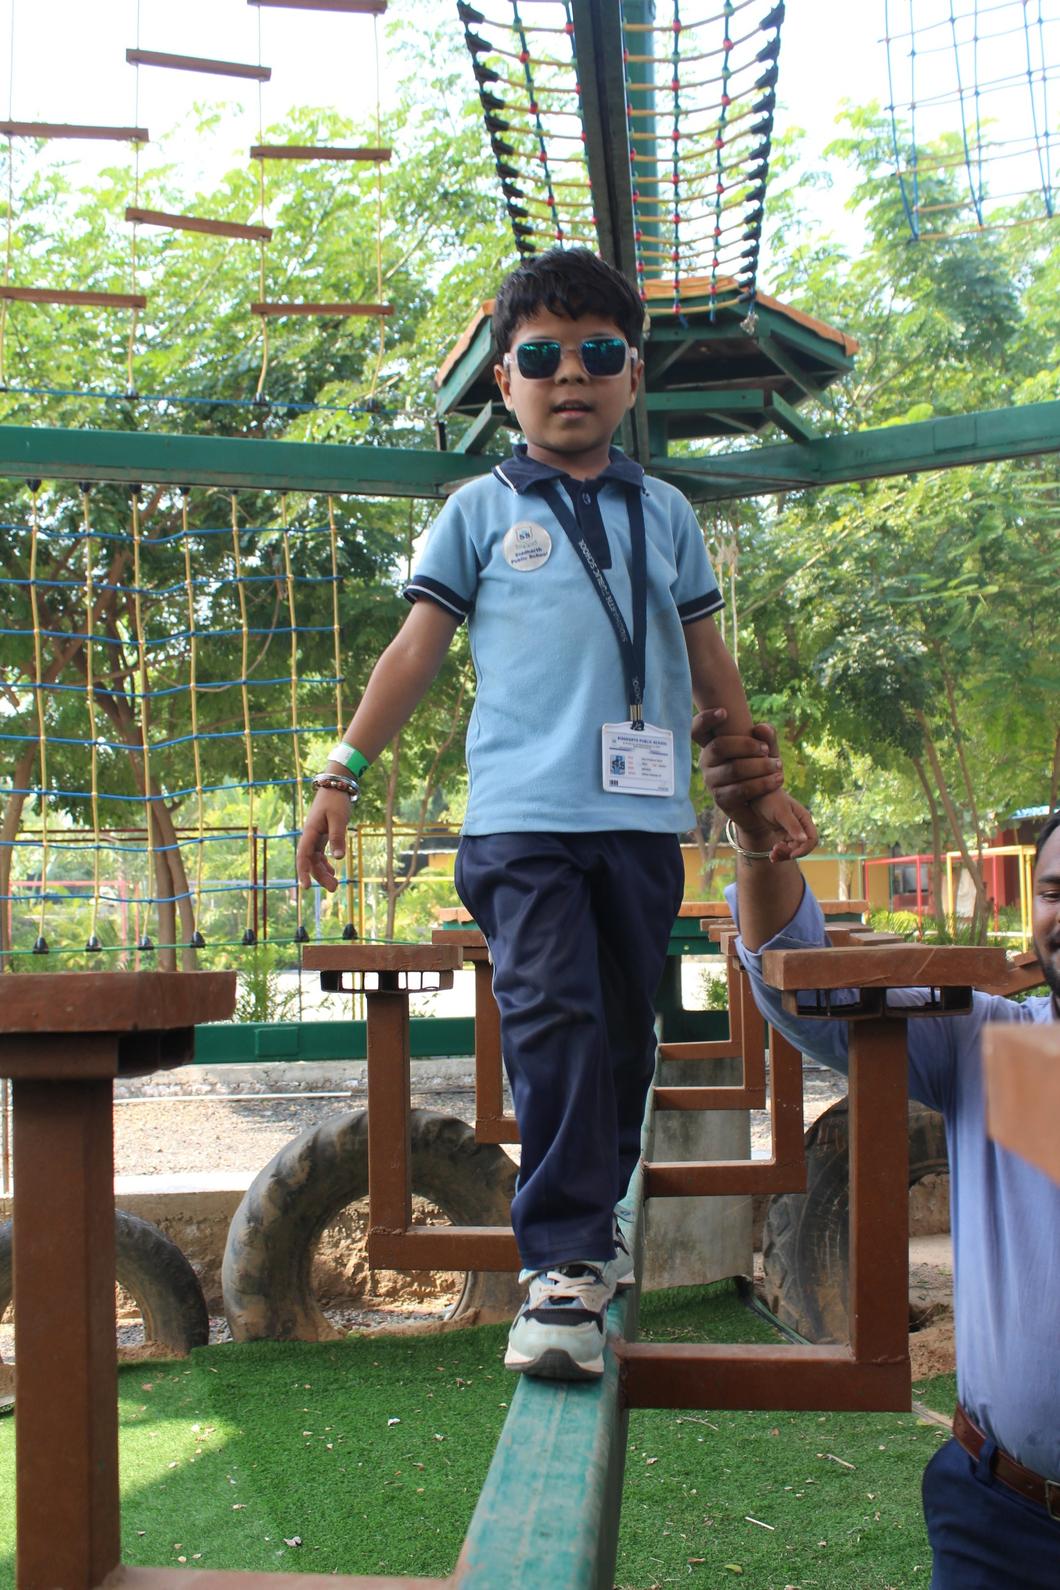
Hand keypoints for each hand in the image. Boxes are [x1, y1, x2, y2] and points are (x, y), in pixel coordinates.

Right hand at [295, 789, 351, 891]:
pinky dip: (326, 863)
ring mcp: (316, 835)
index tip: (306, 888)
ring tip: (335, 884)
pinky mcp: (323, 834)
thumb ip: (337, 837)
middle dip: (320, 876)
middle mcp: (310, 835)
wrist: (336, 785)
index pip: (303, 856)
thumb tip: (338, 858)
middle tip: (334, 889)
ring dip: (324, 872)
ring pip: (316, 859)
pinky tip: (333, 872)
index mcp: (310, 832)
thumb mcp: (339, 819)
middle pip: (311, 861)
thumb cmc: (336, 800)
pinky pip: (321, 853)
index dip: (303, 872)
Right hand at [698, 723, 818, 861]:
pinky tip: (777, 780)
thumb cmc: (761, 769)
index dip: (705, 720)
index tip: (724, 712)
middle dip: (747, 745)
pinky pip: (741, 789)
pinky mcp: (721, 799)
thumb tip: (761, 728)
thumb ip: (766, 737)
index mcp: (713, 744)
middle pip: (719, 746)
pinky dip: (762, 783)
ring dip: (760, 766)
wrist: (765, 805)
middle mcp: (707, 761)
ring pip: (733, 768)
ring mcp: (711, 781)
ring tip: (777, 766)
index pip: (698, 730)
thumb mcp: (766, 750)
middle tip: (766, 749)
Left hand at [744, 787, 818, 861]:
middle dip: (790, 852)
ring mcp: (792, 830)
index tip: (791, 855)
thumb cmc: (770, 799)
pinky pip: (785, 847)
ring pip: (793, 849)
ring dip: (784, 855)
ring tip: (772, 855)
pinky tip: (771, 856)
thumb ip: (793, 826)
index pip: (812, 839)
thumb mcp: (781, 812)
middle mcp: (801, 825)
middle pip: (802, 847)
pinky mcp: (782, 833)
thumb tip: (804, 839)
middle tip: (775, 851)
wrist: (756, 794)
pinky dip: (779, 853)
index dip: (804, 849)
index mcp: (804, 818)